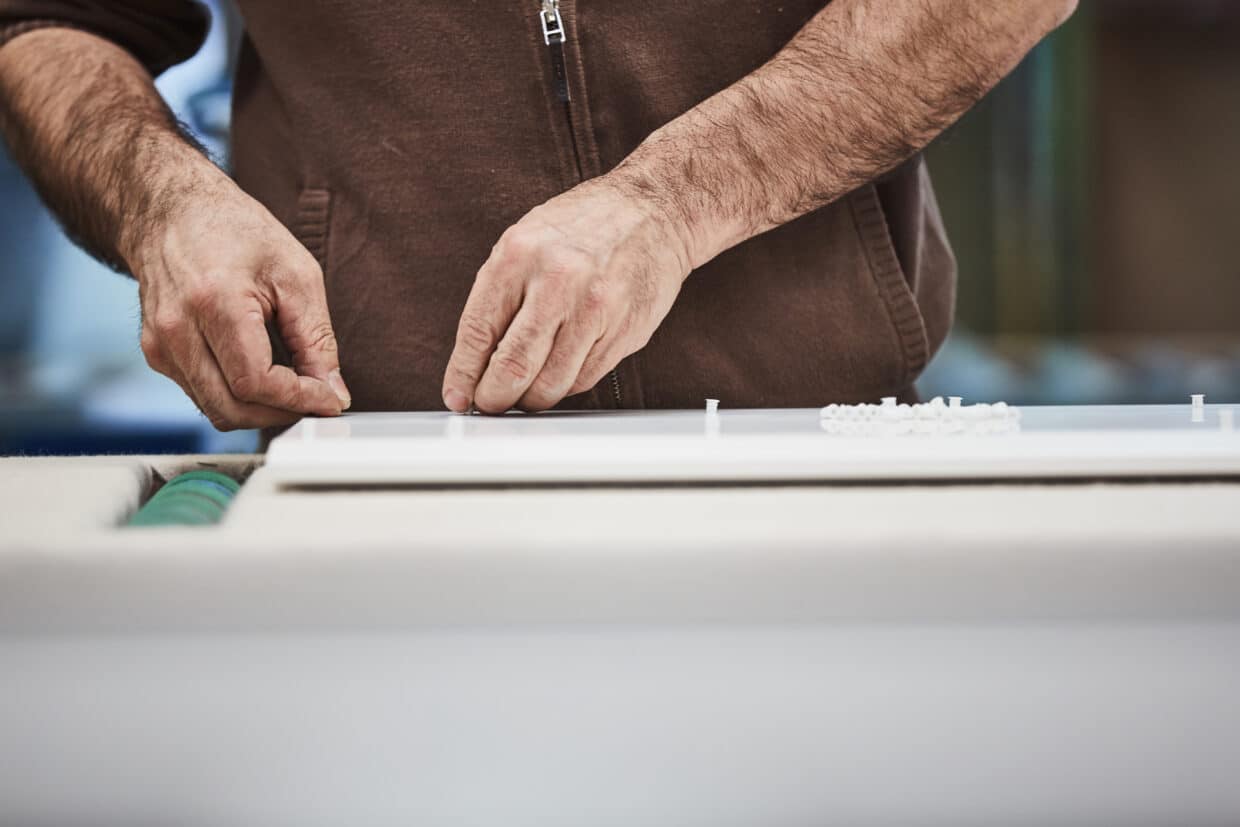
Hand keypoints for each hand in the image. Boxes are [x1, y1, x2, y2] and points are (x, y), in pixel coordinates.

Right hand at [130, 168, 350, 430]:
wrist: (171, 209)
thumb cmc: (235, 231)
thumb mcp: (296, 275)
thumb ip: (316, 338)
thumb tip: (333, 391)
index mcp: (213, 302)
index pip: (256, 382)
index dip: (300, 400)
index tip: (331, 401)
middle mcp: (176, 329)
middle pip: (232, 409)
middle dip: (282, 413)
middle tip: (317, 400)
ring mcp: (159, 344)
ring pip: (216, 410)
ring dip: (261, 410)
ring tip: (294, 387)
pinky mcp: (156, 353)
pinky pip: (202, 395)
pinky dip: (238, 396)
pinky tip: (262, 373)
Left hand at [442, 175, 691, 412]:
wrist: (654, 211)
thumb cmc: (585, 227)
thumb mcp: (525, 242)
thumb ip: (500, 297)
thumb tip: (476, 359)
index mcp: (518, 256)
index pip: (478, 332)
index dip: (463, 374)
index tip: (457, 396)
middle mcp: (556, 282)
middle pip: (513, 367)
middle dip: (495, 397)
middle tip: (491, 403)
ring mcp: (594, 309)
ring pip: (550, 383)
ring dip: (531, 399)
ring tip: (525, 393)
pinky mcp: (623, 331)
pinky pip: (584, 378)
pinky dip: (566, 384)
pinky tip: (561, 371)